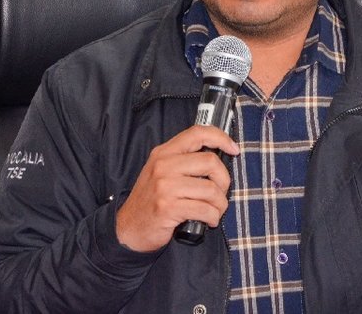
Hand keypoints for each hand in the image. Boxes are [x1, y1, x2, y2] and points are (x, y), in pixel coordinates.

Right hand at [115, 125, 239, 251]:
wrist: (128, 228)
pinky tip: (209, 220)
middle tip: (220, 193)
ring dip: (220, 204)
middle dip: (224, 180)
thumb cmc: (151, 200)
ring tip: (215, 210)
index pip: (197, 133)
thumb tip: (220, 156)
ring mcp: (165, 187)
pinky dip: (212, 217)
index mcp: (164, 153)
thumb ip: (184, 160)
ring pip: (211, 189)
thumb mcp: (161, 172)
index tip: (234, 149)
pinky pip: (204, 209)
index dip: (221, 138)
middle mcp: (163, 166)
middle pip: (210, 161)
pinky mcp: (168, 208)